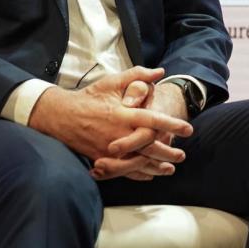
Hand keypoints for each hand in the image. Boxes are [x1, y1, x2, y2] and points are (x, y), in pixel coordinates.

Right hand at [28, 66, 192, 180]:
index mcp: (122, 114)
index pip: (151, 120)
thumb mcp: (112, 82)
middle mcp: (117, 133)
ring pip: (137, 162)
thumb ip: (137, 75)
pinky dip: (137, 174)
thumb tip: (160, 72)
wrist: (60, 115)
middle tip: (182, 155)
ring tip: (171, 168)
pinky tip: (149, 175)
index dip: (171, 125)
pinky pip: (123, 171)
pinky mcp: (101, 159)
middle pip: (148, 146)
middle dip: (167, 152)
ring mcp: (108, 149)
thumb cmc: (89, 97)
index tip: (188, 129)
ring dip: (155, 167)